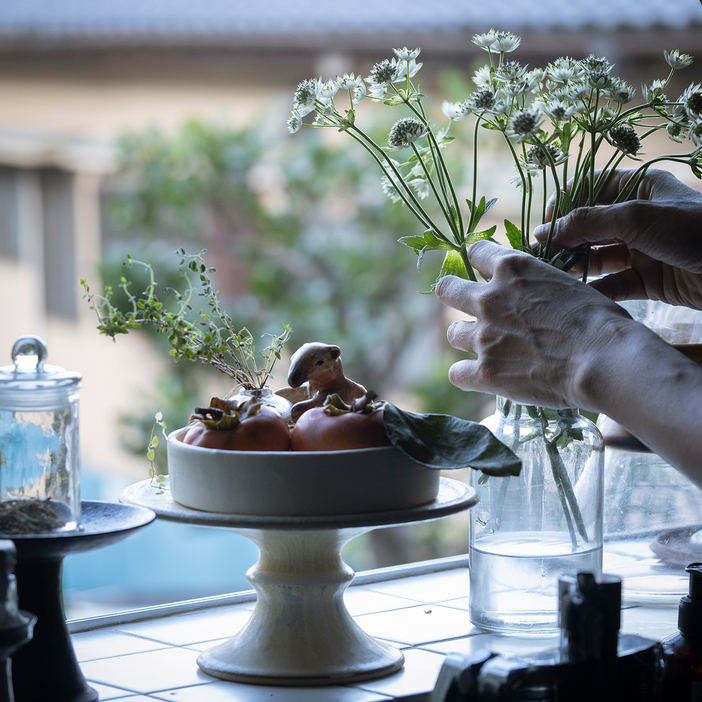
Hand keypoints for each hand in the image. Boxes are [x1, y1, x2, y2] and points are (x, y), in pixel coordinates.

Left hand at [435, 240, 638, 409]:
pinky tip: (482, 377)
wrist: (604, 360)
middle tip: (470, 309)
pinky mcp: (485, 372)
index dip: (480, 263)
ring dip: (468, 339)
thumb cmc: (600, 321)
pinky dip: (467, 376)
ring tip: (490, 348)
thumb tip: (533, 295)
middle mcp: (489, 299)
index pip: (476, 253)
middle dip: (454, 296)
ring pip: (453, 333)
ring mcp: (484, 336)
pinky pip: (456, 373)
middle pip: (447, 290)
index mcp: (512, 269)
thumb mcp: (567, 285)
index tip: (486, 274)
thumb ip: (538, 286)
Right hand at [533, 169, 701, 308]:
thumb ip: (587, 223)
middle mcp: (638, 217)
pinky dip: (596, 289)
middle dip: (565, 240)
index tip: (544, 226)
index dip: (564, 204)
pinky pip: (613, 284)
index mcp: (639, 188)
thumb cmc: (693, 229)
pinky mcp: (648, 280)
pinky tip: (578, 295)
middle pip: (589, 226)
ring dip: (576, 266)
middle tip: (542, 256)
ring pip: (598, 257)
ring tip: (555, 275)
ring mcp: (643, 249)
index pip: (589, 189)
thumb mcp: (636, 217)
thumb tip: (543, 232)